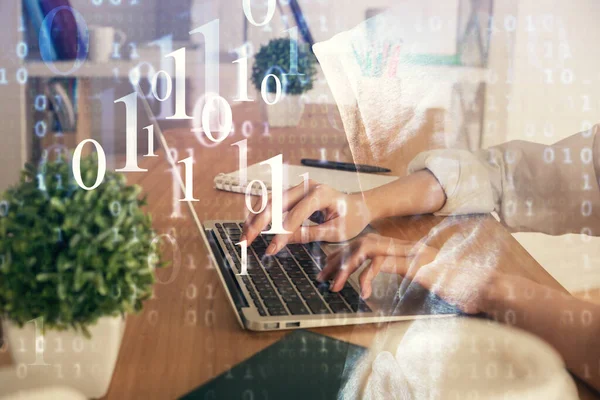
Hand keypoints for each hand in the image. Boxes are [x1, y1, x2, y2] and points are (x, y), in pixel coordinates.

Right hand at [242, 180, 370, 254]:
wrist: (358, 206)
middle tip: (246, 241)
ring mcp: (298, 187)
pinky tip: (251, 227)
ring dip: (255, 217)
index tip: (271, 249)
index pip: (295, 214)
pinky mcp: (293, 192)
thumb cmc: (351, 219)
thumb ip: (309, 234)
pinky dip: (260, 213)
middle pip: (276, 202)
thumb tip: (282, 240)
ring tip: (245, 236)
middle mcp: (306, 186)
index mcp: (320, 194)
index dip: (281, 233)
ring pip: (269, 199)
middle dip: (259, 223)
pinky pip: (272, 200)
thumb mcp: (335, 232)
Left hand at [317, 233, 496, 313]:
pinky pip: (381, 263)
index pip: (365, 245)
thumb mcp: (422, 283)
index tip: (328, 271)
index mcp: (403, 250)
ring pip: (366, 247)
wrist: (484, 288)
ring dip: (346, 266)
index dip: (344, 256)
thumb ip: (402, 277)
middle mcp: (404, 247)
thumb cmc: (456, 289)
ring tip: (335, 286)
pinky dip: (367, 277)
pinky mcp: (414, 263)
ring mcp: (409, 252)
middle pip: (360, 242)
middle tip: (322, 278)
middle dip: (336, 259)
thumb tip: (379, 284)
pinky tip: (362, 293)